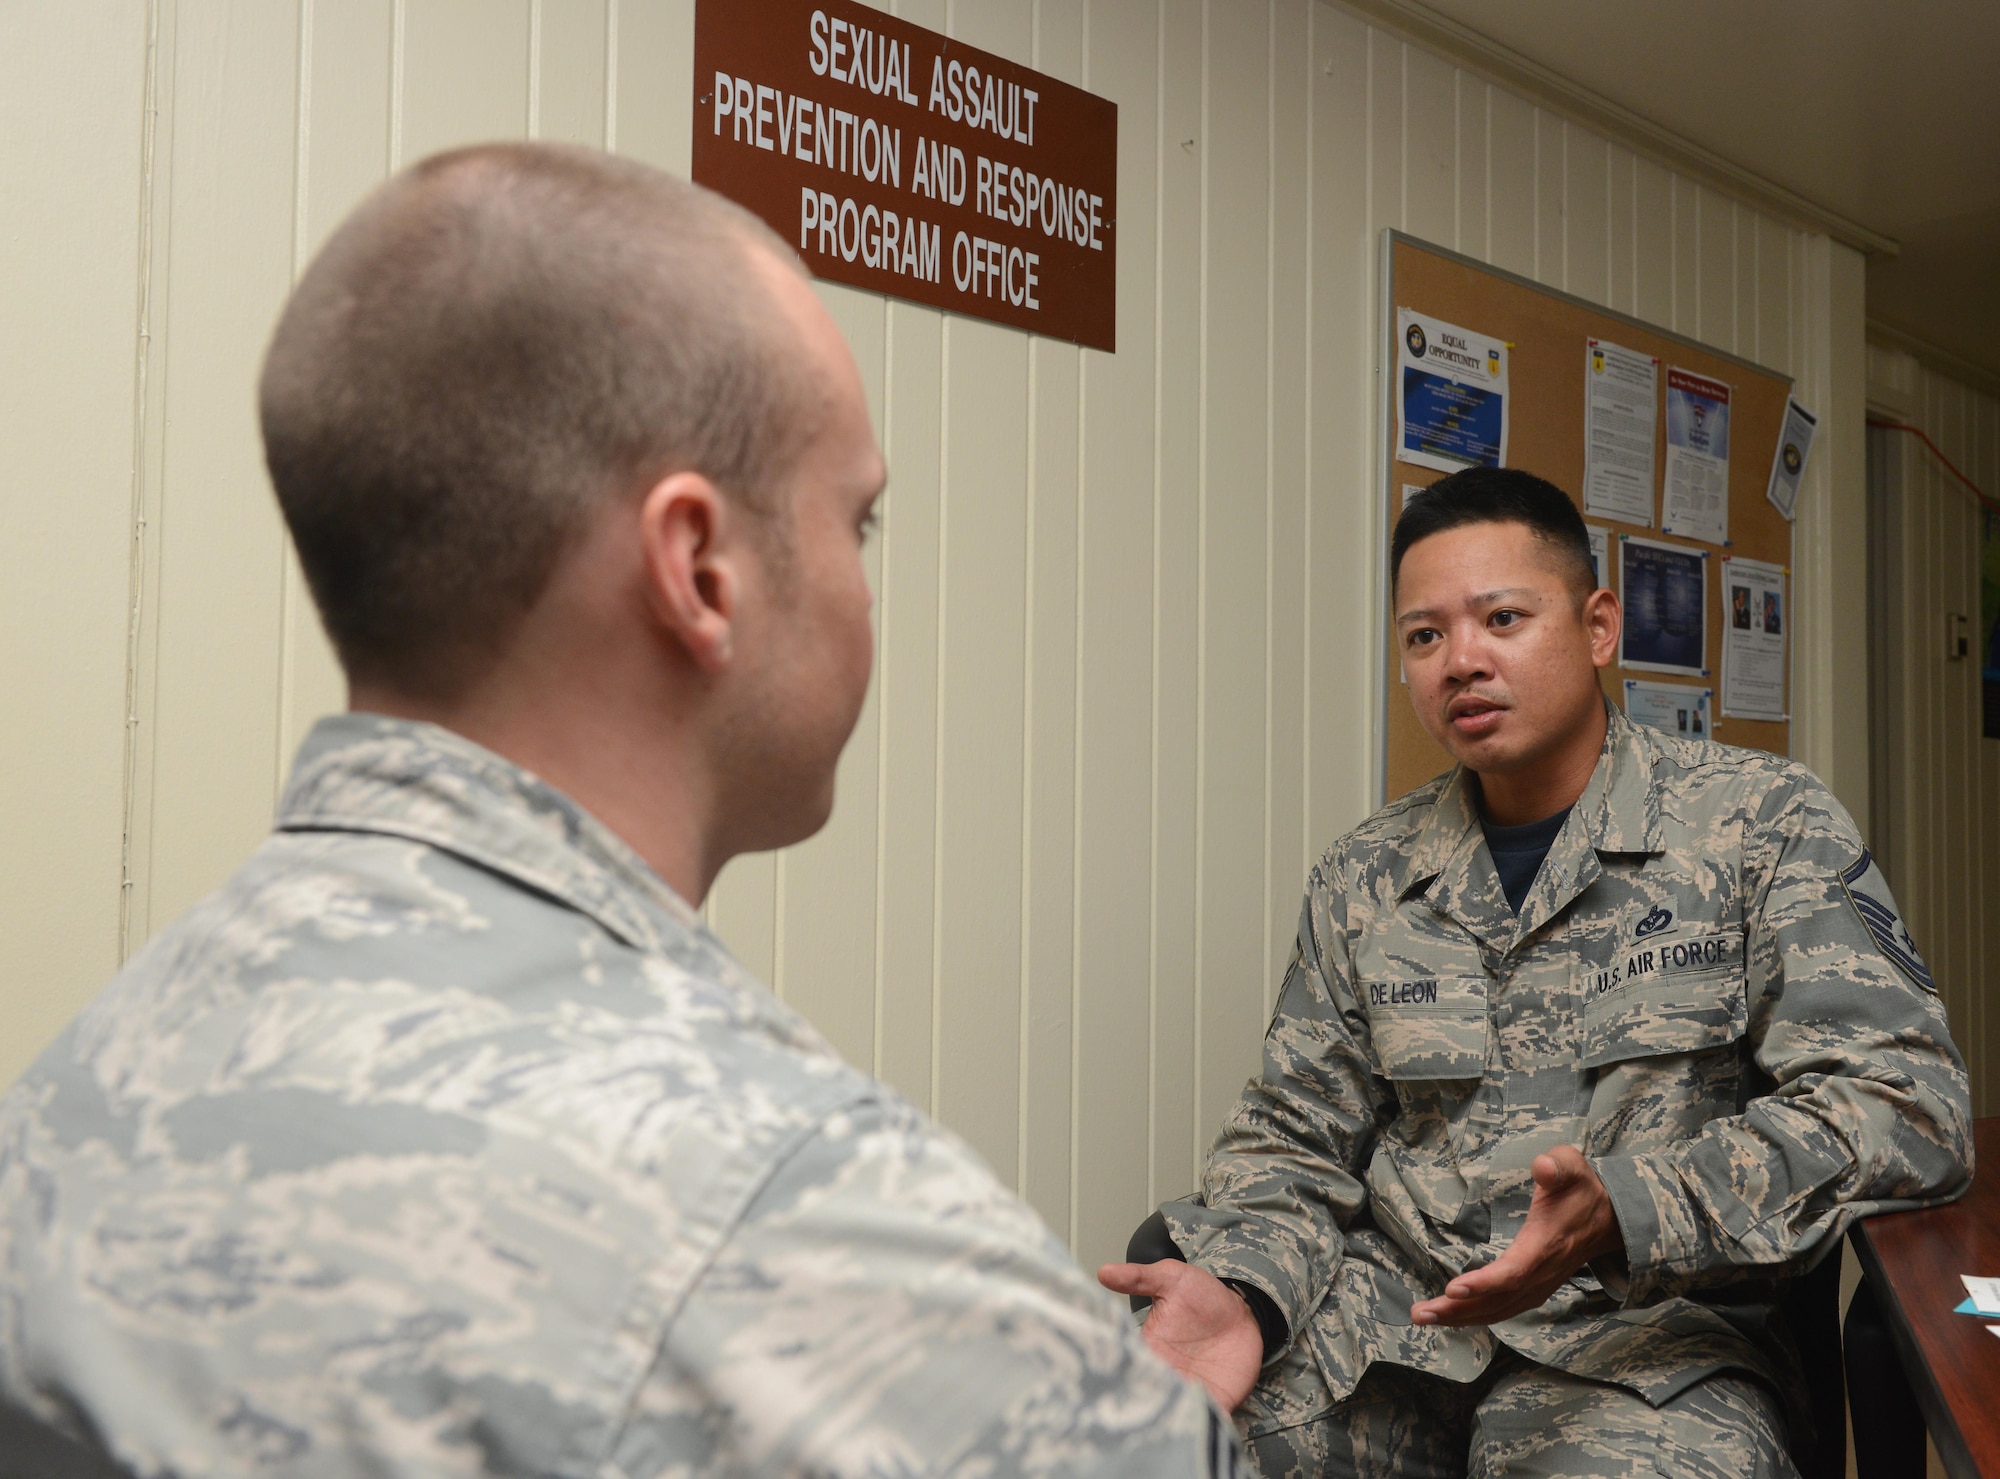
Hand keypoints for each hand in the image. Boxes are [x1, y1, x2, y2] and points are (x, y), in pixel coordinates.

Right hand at [1097, 1259, 1263, 1410]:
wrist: (1242, 1315)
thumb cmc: (1202, 1297)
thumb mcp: (1171, 1279)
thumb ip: (1139, 1277)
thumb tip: (1104, 1271)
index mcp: (1147, 1350)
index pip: (1124, 1369)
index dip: (1117, 1378)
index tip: (1112, 1381)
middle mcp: (1164, 1376)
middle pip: (1145, 1401)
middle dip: (1137, 1410)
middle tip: (1139, 1408)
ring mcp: (1189, 1391)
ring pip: (1172, 1416)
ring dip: (1168, 1421)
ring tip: (1167, 1415)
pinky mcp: (1216, 1401)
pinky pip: (1206, 1418)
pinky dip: (1202, 1422)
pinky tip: (1199, 1418)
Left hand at [1410, 1145, 1621, 1327]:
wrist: (1610, 1219)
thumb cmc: (1582, 1189)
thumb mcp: (1572, 1167)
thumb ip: (1558, 1165)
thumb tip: (1543, 1166)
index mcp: (1545, 1244)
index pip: (1514, 1271)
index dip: (1484, 1283)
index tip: (1452, 1288)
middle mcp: (1541, 1273)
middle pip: (1497, 1300)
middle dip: (1458, 1310)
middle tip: (1420, 1314)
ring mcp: (1538, 1285)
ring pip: (1498, 1310)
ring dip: (1461, 1317)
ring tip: (1423, 1317)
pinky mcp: (1534, 1289)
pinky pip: (1503, 1309)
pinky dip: (1476, 1316)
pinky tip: (1451, 1317)